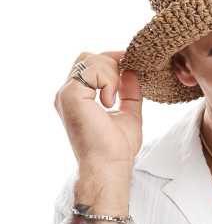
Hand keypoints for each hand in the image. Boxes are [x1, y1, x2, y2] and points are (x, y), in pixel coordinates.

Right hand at [54, 51, 142, 172]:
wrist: (108, 166)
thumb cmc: (116, 149)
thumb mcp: (129, 114)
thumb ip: (130, 93)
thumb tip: (133, 72)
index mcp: (77, 99)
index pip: (90, 65)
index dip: (111, 61)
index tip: (131, 65)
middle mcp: (67, 94)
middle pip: (88, 57)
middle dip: (112, 64)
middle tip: (126, 80)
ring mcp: (66, 94)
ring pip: (91, 60)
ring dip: (112, 75)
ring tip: (114, 99)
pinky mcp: (70, 95)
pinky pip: (93, 70)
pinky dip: (108, 81)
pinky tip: (108, 102)